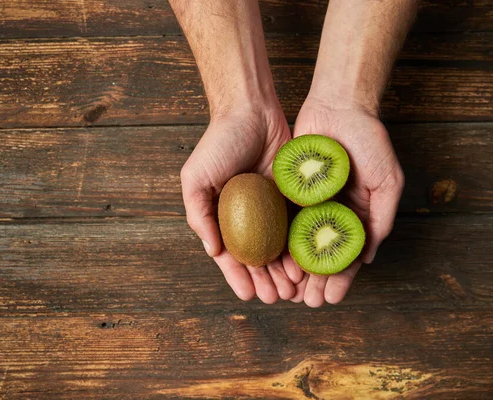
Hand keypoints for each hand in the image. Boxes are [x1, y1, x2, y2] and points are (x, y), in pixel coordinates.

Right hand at [181, 107, 303, 302]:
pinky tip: (307, 263)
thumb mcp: (195, 177)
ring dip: (284, 270)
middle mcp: (245, 215)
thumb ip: (199, 214)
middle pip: (256, 256)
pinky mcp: (291, 195)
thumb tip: (212, 251)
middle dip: (264, 280)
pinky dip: (300, 247)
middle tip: (275, 298)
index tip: (247, 296)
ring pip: (278, 246)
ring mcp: (269, 207)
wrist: (251, 110)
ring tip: (293, 289)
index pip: (229, 254)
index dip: (237, 277)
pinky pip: (296, 226)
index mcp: (221, 214)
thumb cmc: (218, 142)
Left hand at [288, 97, 404, 306]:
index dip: (340, 278)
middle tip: (305, 302)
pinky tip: (271, 259)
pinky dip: (278, 240)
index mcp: (357, 214)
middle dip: (314, 280)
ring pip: (298, 242)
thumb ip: (382, 217)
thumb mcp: (388, 180)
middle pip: (320, 254)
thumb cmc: (369, 140)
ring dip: (293, 267)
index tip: (330, 299)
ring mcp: (309, 202)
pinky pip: (282, 219)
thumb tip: (369, 257)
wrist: (338, 105)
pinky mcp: (289, 190)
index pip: (347, 254)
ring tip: (285, 290)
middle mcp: (331, 212)